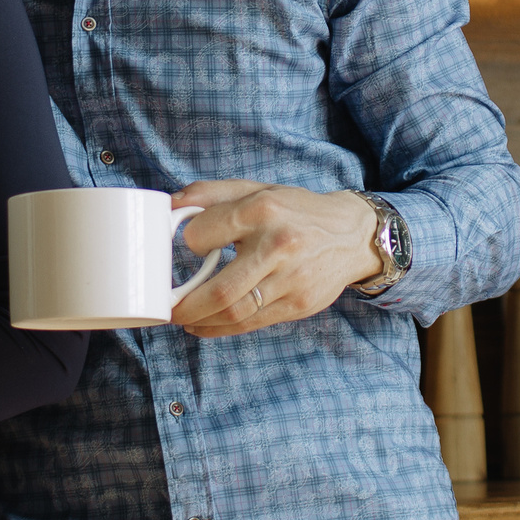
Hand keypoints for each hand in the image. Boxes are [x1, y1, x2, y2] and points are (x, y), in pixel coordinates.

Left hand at [168, 180, 383, 337]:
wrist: (352, 235)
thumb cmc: (297, 211)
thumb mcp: (258, 190)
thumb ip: (211, 193)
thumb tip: (170, 204)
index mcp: (263, 210)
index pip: (206, 233)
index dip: (189, 242)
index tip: (185, 246)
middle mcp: (279, 246)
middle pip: (220, 290)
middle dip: (185, 305)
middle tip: (167, 307)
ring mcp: (292, 279)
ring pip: (235, 313)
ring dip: (200, 321)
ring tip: (183, 318)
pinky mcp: (299, 303)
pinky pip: (252, 324)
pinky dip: (221, 329)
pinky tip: (206, 325)